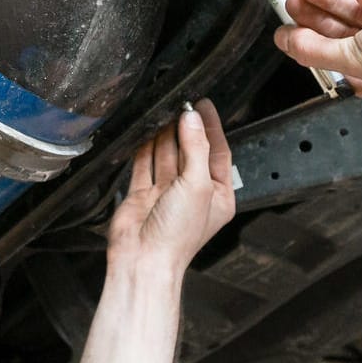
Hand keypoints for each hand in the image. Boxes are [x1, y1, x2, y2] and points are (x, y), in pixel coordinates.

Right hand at [107, 99, 234, 271]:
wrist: (143, 258)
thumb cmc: (177, 236)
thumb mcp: (197, 185)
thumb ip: (196, 148)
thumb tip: (192, 119)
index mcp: (217, 195)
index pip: (217, 151)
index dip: (211, 127)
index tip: (203, 105)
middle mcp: (193, 193)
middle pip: (191, 150)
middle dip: (186, 128)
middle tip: (180, 104)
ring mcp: (167, 193)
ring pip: (167, 155)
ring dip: (165, 135)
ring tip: (163, 112)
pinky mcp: (143, 194)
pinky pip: (144, 164)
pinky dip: (143, 148)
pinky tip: (144, 132)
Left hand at [273, 0, 361, 112]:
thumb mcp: (359, 59)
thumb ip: (320, 51)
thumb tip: (290, 43)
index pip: (341, 70)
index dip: (312, 52)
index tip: (287, 35)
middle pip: (345, 38)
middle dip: (317, 21)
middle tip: (291, 5)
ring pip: (360, 14)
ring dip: (333, 1)